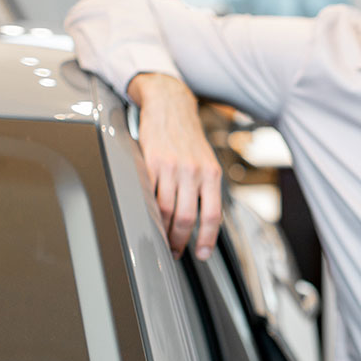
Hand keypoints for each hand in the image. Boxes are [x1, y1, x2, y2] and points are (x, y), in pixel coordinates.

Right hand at [128, 73, 221, 259]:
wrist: (170, 106)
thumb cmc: (188, 137)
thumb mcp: (207, 160)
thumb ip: (206, 186)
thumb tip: (205, 219)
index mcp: (212, 173)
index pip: (212, 214)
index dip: (207, 238)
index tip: (202, 253)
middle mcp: (194, 171)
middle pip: (187, 217)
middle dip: (181, 240)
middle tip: (175, 251)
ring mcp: (172, 167)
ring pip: (166, 210)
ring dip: (163, 231)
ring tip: (162, 240)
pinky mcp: (151, 163)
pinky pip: (149, 194)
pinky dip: (148, 212)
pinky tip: (148, 220)